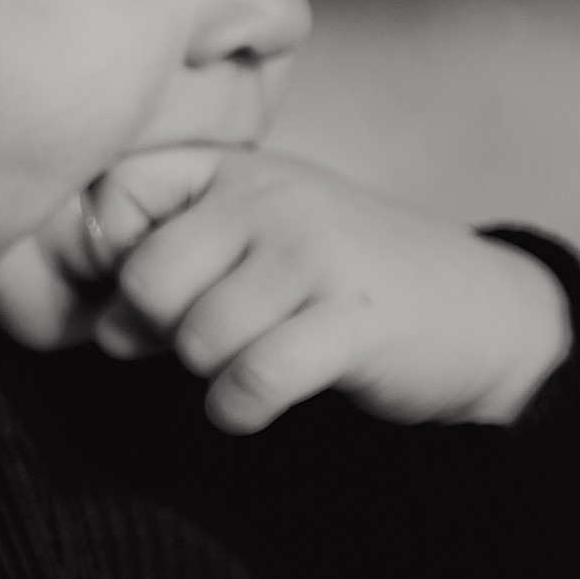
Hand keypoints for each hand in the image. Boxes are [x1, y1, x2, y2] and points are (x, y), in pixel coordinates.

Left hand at [83, 146, 572, 432]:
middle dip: (160, 329)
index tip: (151, 289)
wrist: (477, 314)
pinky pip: (250, 379)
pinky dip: (237, 408)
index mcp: (237, 170)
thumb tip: (102, 324)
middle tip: (201, 339)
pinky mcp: (353, 321)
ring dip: (209, 372)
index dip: (111, 254)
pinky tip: (252, 404)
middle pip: (147, 279)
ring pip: (197, 338)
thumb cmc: (337, 284)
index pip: (118, 190)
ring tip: (250, 359)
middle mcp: (275, 199)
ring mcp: (317, 254)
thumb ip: (171, 263)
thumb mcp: (253, 243)